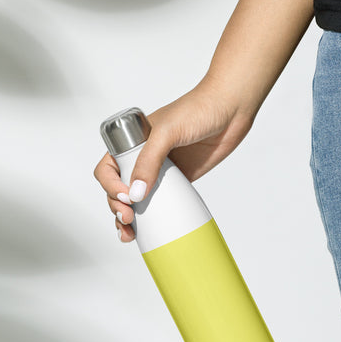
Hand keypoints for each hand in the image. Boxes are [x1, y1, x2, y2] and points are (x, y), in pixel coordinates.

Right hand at [93, 75, 256, 241]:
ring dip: (127, 218)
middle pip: (118, 189)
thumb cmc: (199, 108)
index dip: (110, 185)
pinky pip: (159, 203)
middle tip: (128, 218)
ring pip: (135, 200)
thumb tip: (136, 193)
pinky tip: (146, 230)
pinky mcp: (178, 182)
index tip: (126, 196)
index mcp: (132, 143)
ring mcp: (160, 172)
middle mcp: (142, 158)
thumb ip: (149, 161)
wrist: (231, 110)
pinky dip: (151, 218)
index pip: (108, 168)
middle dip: (116, 207)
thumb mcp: (168, 131)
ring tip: (128, 233)